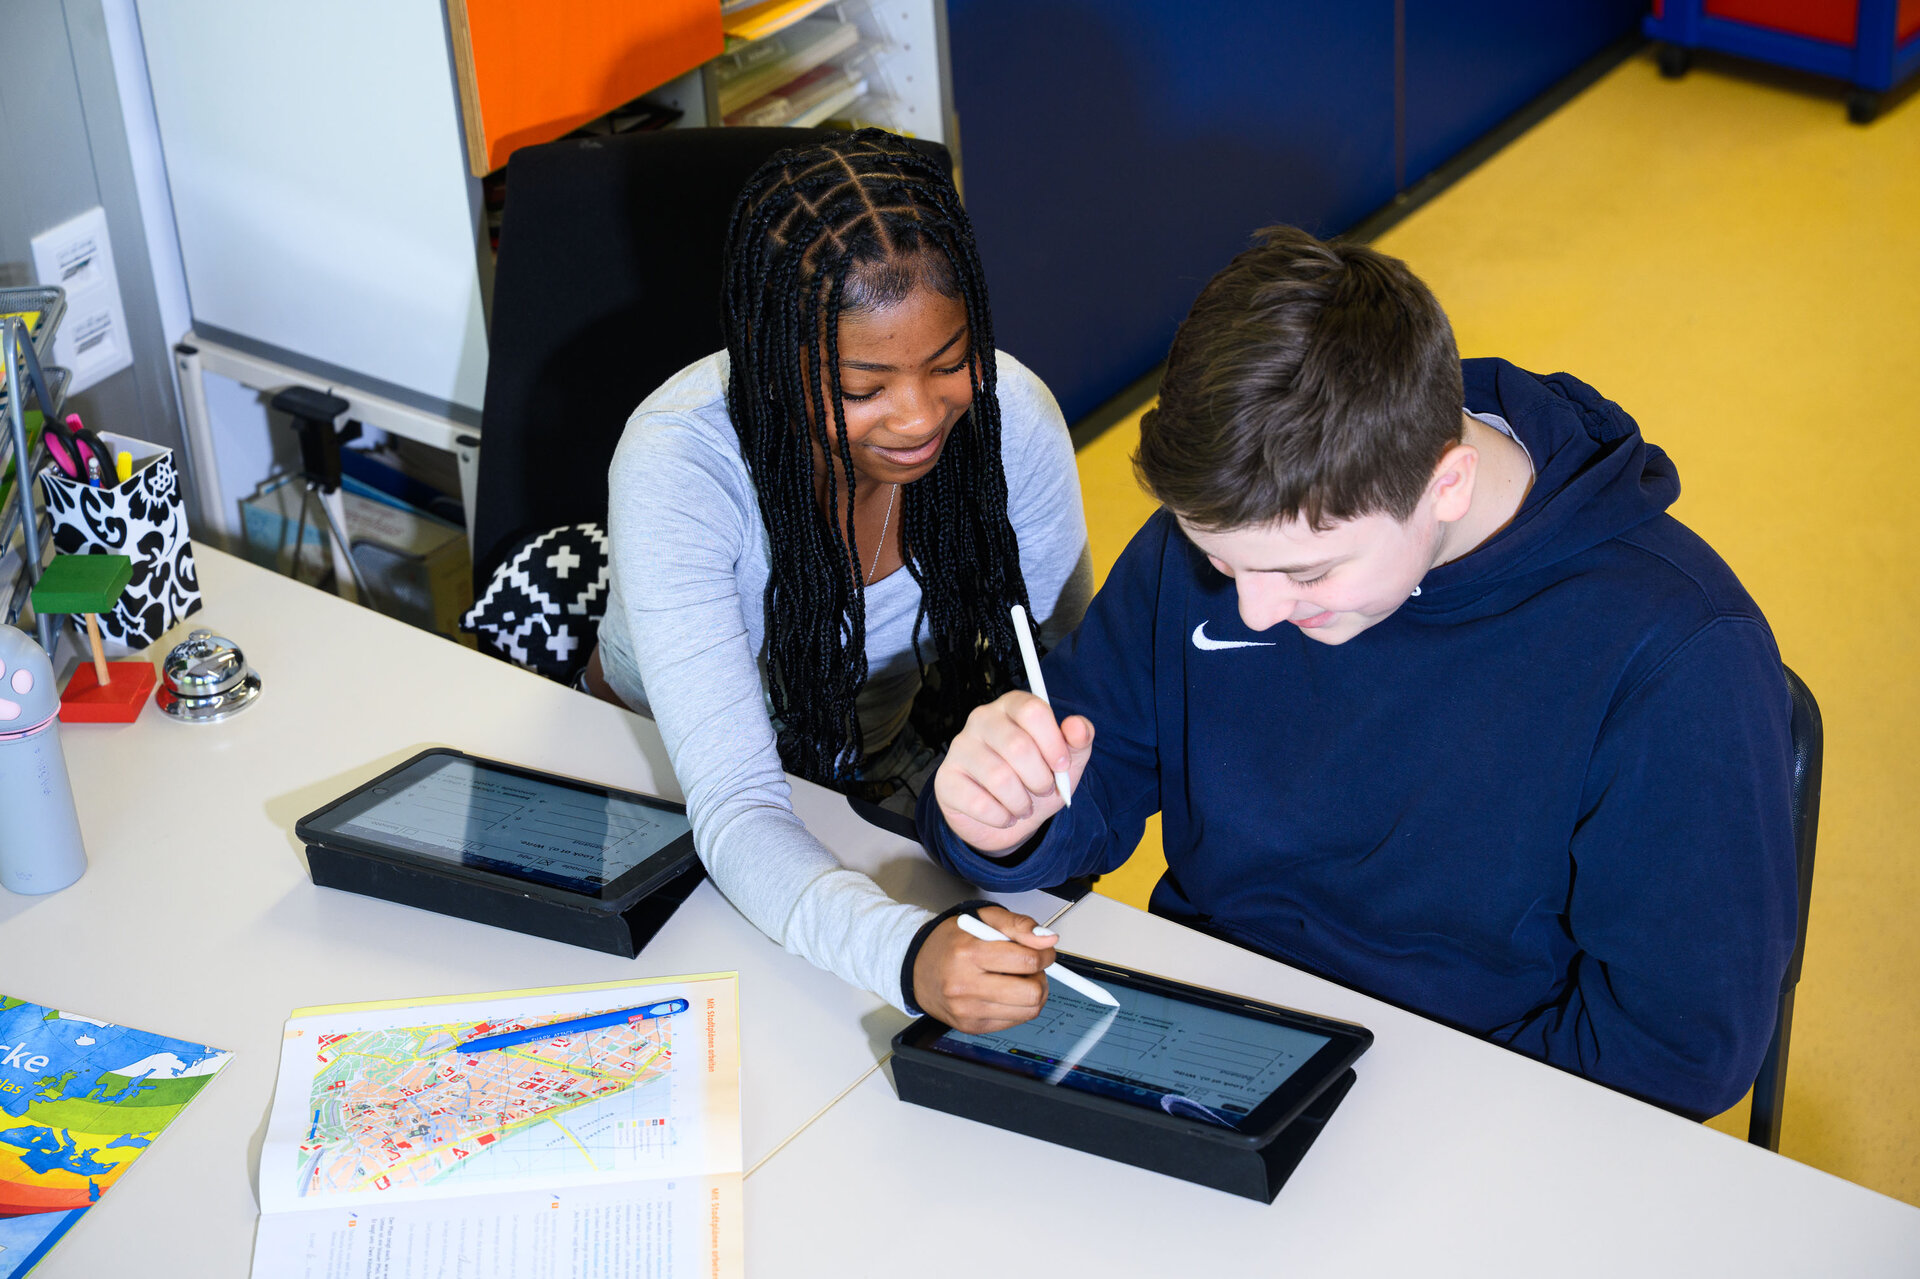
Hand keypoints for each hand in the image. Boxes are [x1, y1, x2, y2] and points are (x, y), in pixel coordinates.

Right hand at [912, 905, 1056, 1032]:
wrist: (918, 968)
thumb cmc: (951, 941)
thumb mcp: (983, 918)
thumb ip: (1019, 924)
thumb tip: (1048, 939)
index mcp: (969, 953)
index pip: (1027, 960)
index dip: (1045, 954)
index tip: (1043, 952)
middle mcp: (965, 985)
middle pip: (1032, 992)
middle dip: (1041, 978)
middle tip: (1031, 968)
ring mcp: (967, 1010)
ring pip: (1028, 1011)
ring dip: (1033, 994)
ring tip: (1017, 979)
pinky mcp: (970, 1026)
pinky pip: (1014, 1022)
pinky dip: (1018, 1006)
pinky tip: (1004, 993)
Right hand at [933, 691, 1094, 851]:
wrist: (1004, 817)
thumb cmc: (1034, 780)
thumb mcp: (1064, 763)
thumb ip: (1078, 742)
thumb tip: (1079, 727)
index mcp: (1012, 706)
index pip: (1033, 710)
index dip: (1053, 742)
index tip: (1061, 765)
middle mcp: (982, 719)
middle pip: (1018, 746)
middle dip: (1040, 779)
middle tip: (1043, 790)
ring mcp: (960, 747)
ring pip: (1000, 778)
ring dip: (1021, 803)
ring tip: (1024, 807)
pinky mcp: (946, 779)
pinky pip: (979, 803)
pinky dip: (1001, 818)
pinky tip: (1004, 816)